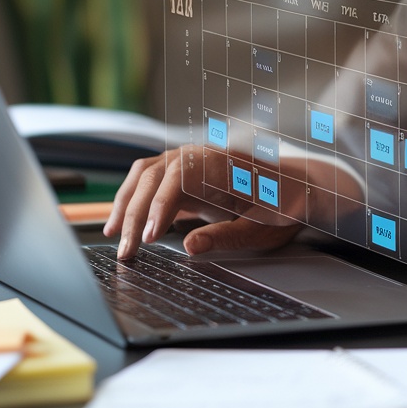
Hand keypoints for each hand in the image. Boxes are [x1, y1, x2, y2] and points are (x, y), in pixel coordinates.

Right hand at [103, 147, 298, 259]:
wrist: (293, 186)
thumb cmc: (281, 206)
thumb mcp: (262, 229)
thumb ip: (227, 236)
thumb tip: (191, 247)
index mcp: (222, 165)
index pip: (179, 179)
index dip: (160, 207)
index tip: (149, 237)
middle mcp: (200, 155)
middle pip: (155, 176)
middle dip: (135, 214)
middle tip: (127, 252)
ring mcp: (188, 158)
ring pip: (145, 173)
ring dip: (126, 203)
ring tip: (113, 235)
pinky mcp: (181, 169)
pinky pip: (147, 176)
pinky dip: (131, 196)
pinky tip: (120, 220)